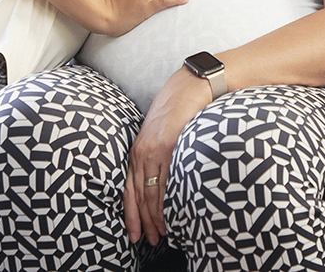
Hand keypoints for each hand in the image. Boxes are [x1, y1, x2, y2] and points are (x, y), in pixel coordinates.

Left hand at [125, 68, 211, 244]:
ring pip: (150, 191)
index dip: (131, 213)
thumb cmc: (183, 106)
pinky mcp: (167, 144)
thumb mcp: (164, 130)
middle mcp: (141, 150)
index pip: (129, 188)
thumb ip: (160, 151)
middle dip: (141, 221)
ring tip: (161, 234)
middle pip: (137, 194)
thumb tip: (165, 173)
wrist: (194, 83)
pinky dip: (165, 200)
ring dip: (154, 216)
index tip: (134, 232)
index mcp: (139, 148)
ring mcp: (153, 148)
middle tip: (147, 241)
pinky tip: (170, 214)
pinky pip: (164, 178)